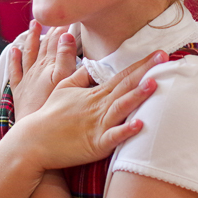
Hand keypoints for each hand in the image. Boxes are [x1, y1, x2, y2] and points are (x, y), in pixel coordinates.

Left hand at [8, 22, 75, 117]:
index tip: (68, 18)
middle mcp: (36, 69)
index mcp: (49, 65)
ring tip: (33, 24)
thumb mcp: (64, 80)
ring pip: (28, 53)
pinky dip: (13, 58)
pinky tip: (13, 50)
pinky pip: (14, 70)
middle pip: (43, 45)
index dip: (62, 29)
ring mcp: (26, 79)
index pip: (56, 42)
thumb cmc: (53, 105)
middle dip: (49, 31)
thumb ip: (65, 57)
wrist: (34, 129)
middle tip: (53, 17)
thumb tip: (65, 35)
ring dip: (32, 38)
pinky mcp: (18, 90)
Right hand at [13, 50, 164, 170]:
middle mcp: (98, 107)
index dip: (141, 64)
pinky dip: (125, 131)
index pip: (121, 76)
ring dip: (137, 96)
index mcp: (94, 94)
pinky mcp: (95, 144)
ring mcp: (98, 125)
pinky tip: (139, 125)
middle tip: (164, 57)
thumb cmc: (49, 115)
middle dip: (145, 71)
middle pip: (125, 86)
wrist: (33, 141)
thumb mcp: (62, 89)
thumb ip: (81, 76)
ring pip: (121, 107)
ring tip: (153, 84)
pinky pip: (113, 137)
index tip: (159, 53)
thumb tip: (93, 66)